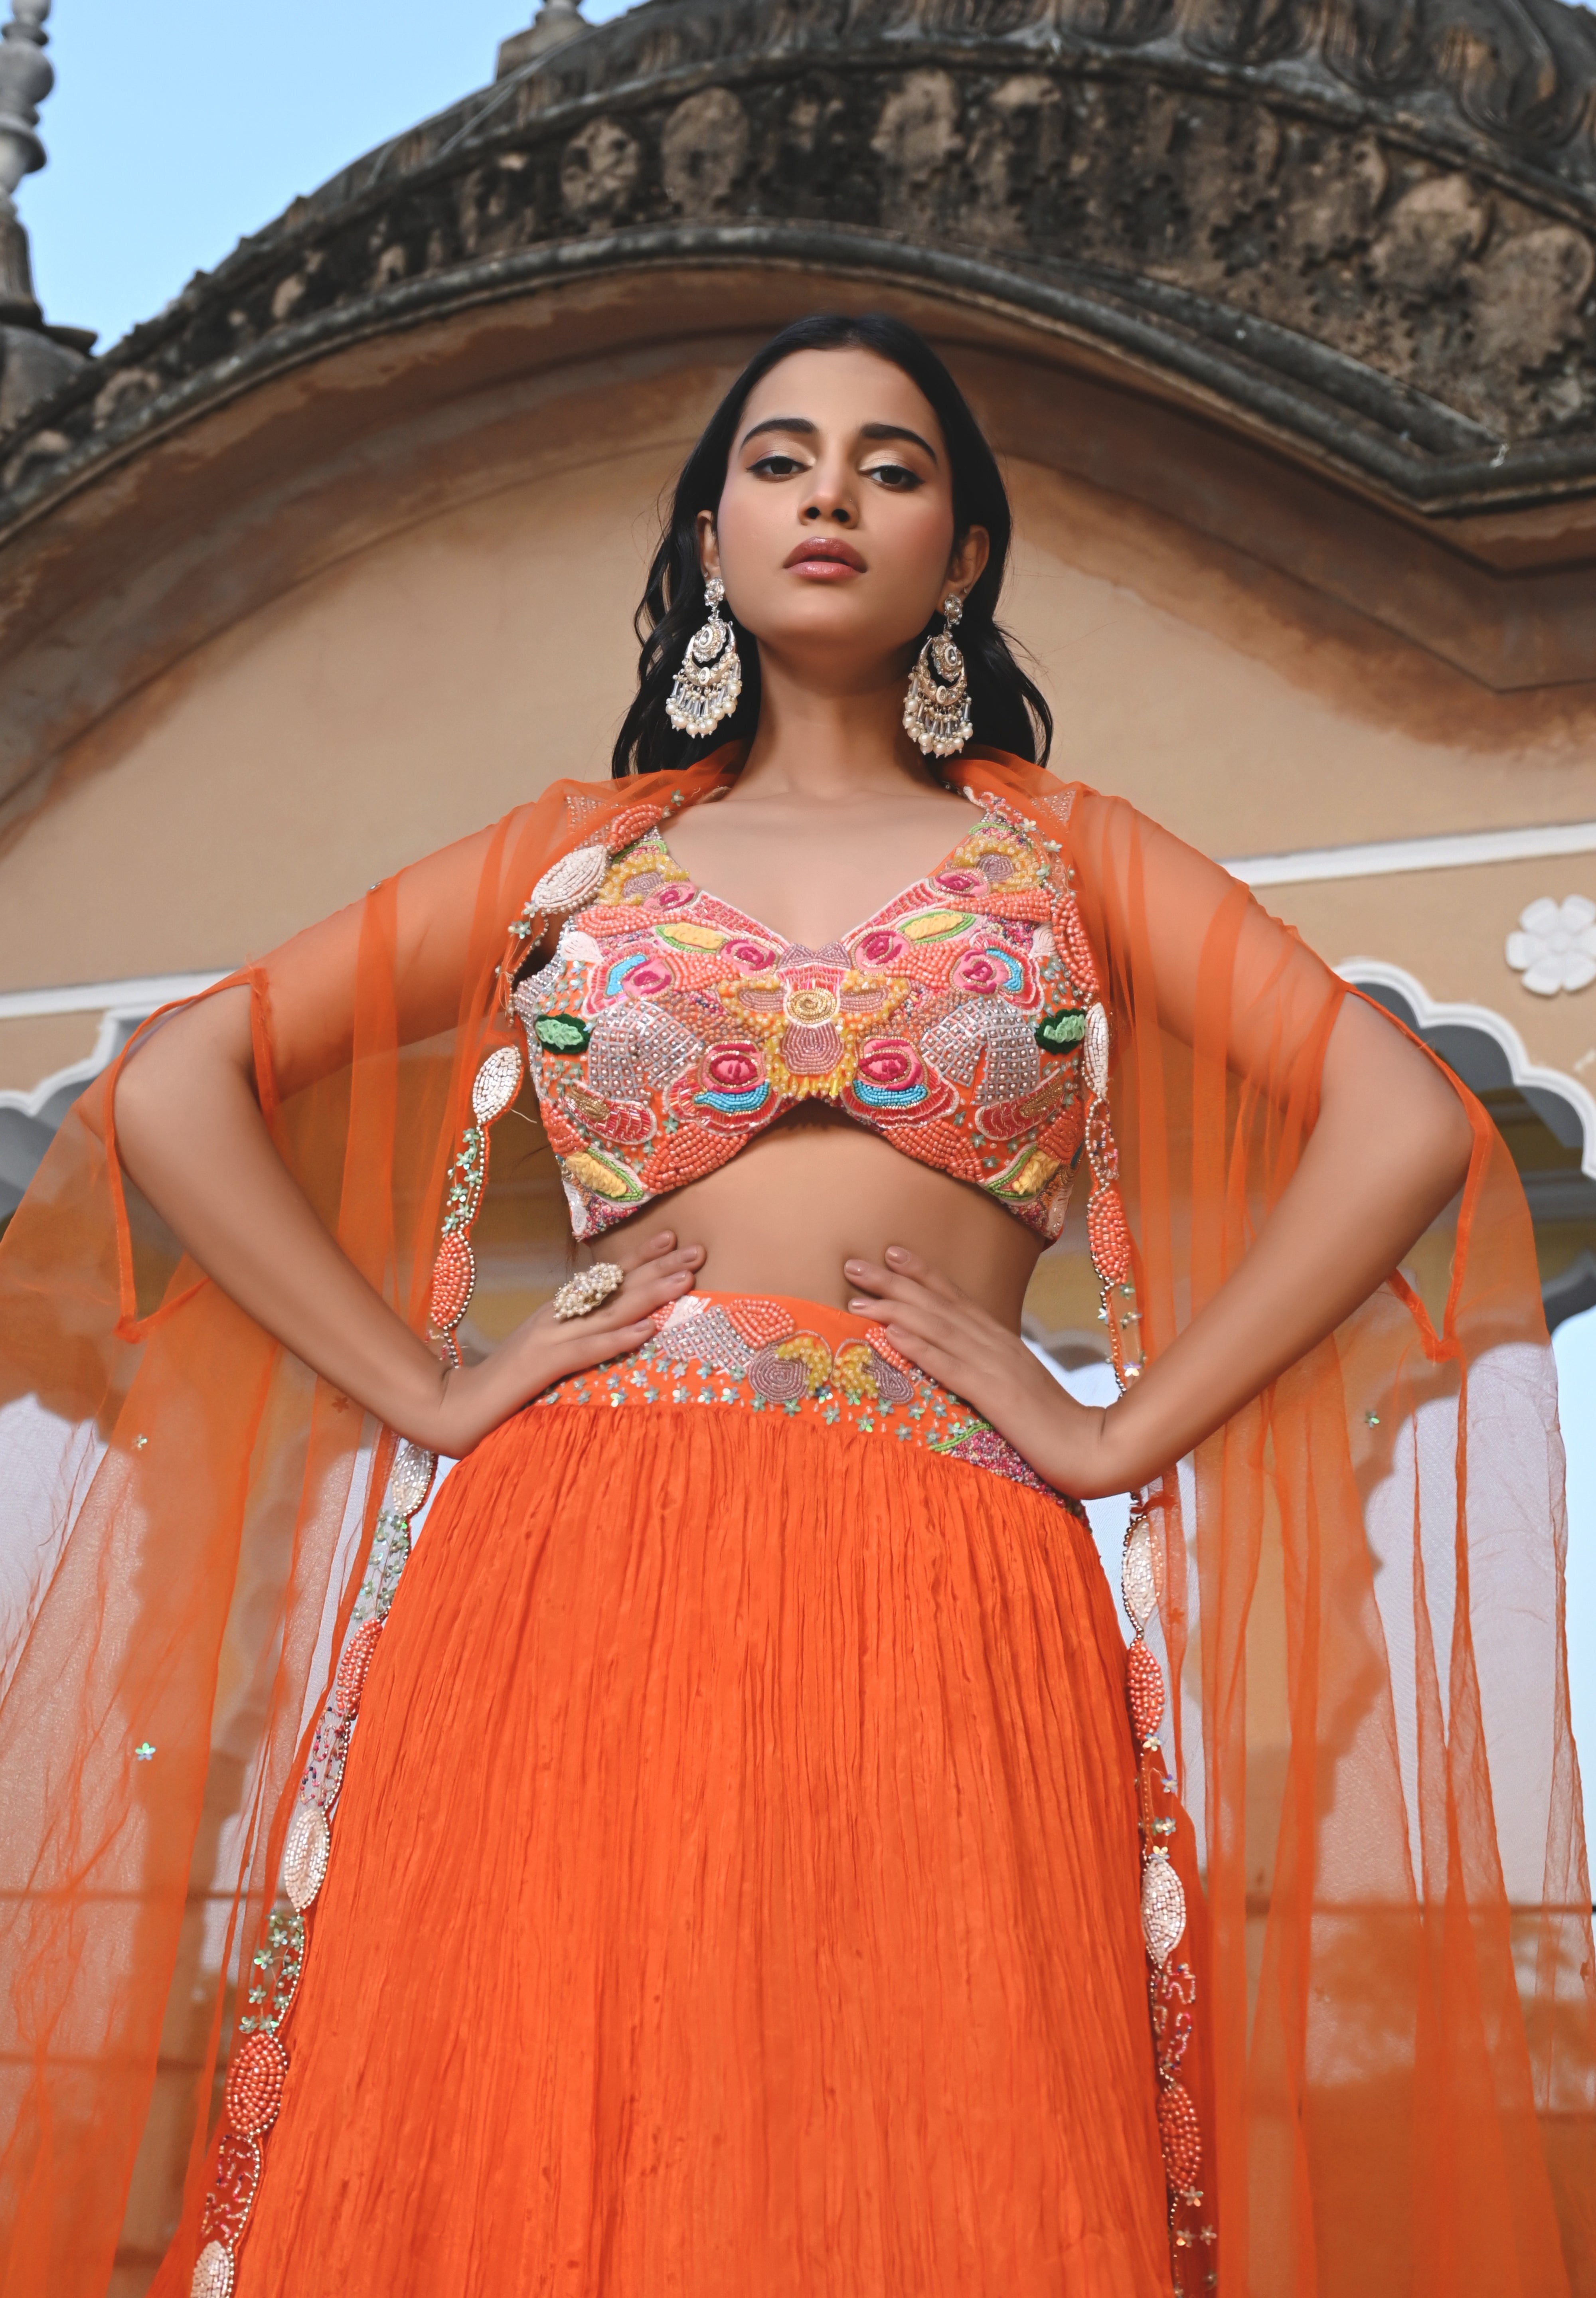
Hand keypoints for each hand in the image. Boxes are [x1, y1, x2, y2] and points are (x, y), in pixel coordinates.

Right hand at [425, 1228, 701, 1455]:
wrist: (457, 1406)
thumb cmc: (505, 1384)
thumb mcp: (545, 1350)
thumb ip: (575, 1337)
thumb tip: (616, 1328)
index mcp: (558, 1311)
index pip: (606, 1279)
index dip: (640, 1259)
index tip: (673, 1240)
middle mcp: (557, 1315)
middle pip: (616, 1287)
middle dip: (659, 1268)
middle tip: (699, 1251)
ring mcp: (549, 1337)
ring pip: (609, 1311)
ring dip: (650, 1294)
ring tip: (685, 1280)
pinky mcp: (544, 1365)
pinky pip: (588, 1349)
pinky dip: (618, 1339)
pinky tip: (647, 1329)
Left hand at [843, 1246, 1135, 1500]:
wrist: (1091, 1448)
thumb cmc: (1051, 1424)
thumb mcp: (1014, 1386)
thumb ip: (986, 1368)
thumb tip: (954, 1359)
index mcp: (1000, 1341)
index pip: (956, 1298)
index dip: (922, 1274)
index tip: (890, 1253)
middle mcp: (995, 1344)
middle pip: (937, 1305)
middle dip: (893, 1283)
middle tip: (853, 1265)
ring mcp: (996, 1367)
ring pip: (939, 1329)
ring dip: (896, 1310)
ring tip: (859, 1298)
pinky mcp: (996, 1396)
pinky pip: (953, 1368)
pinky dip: (922, 1349)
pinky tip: (894, 1337)